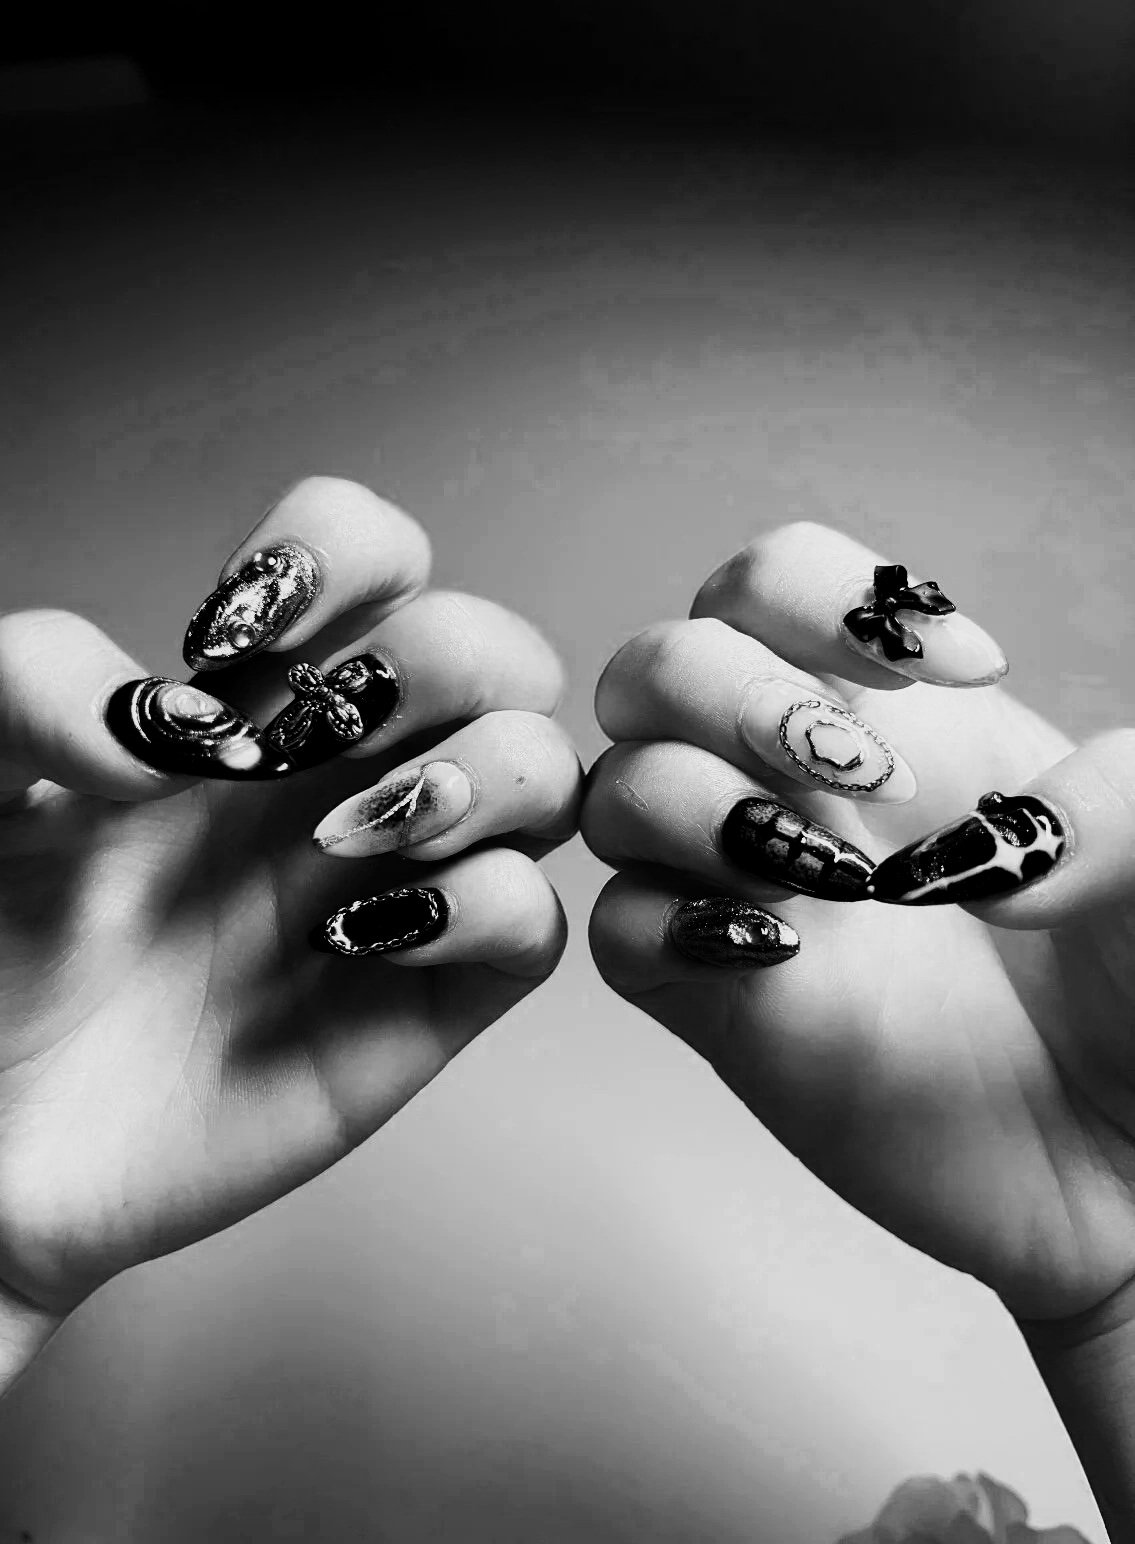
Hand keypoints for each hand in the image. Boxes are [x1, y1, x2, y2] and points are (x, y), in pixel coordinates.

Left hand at [0, 477, 578, 1385]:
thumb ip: (34, 682)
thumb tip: (174, 719)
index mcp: (250, 707)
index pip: (374, 559)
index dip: (342, 556)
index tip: (234, 646)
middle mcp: (343, 780)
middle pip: (495, 650)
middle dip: (437, 661)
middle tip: (319, 739)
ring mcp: (390, 888)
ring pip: (548, 773)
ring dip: (474, 778)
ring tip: (341, 841)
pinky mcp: (418, 1006)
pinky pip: (535, 927)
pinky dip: (483, 907)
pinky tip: (360, 940)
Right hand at [583, 520, 1134, 1328]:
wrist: (1130, 1165)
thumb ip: (1112, 804)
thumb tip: (974, 846)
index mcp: (893, 718)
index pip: (768, 586)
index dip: (820, 595)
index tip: (947, 672)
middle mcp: (798, 790)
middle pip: (660, 665)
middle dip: (735, 691)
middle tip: (867, 774)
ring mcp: (751, 894)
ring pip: (615, 788)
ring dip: (697, 802)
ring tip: (841, 879)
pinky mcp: (721, 1003)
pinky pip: (618, 930)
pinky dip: (669, 922)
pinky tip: (788, 955)